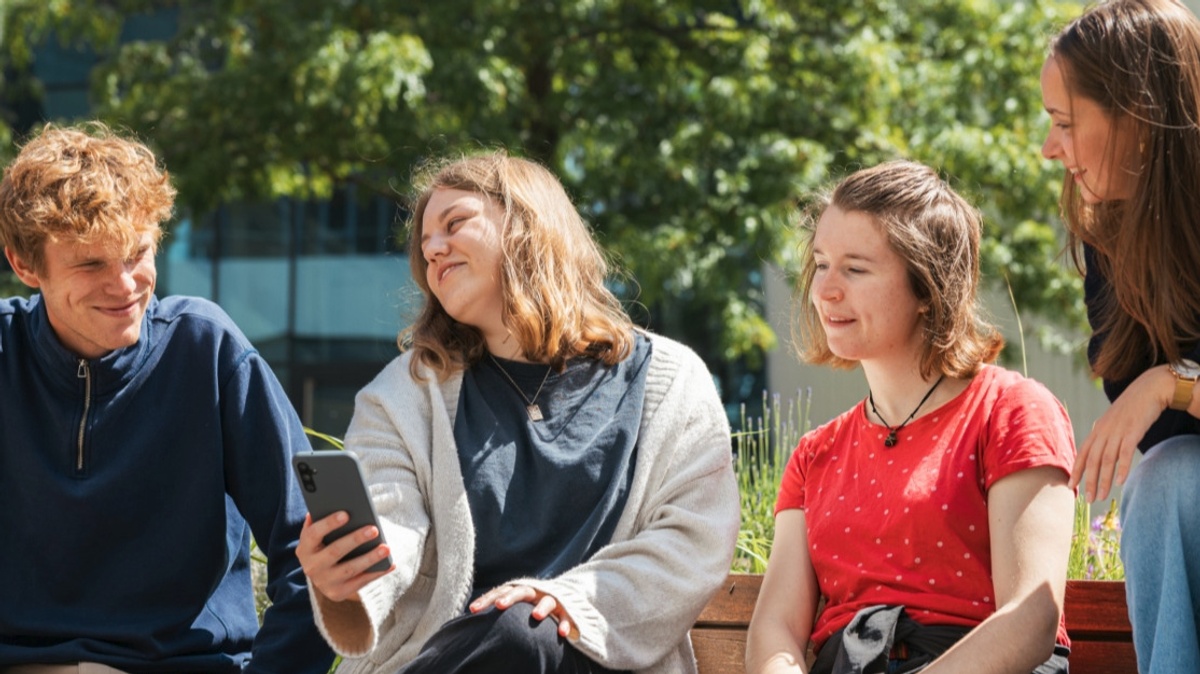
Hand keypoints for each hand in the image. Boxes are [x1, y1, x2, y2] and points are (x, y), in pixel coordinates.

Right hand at [296, 512, 392, 602]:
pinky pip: (360, 582)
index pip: (313, 534)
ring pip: (350, 569)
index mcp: (304, 548)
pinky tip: (390, 563)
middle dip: (355, 539)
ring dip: (370, 558)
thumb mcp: (319, 535)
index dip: (328, 524)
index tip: (346, 513)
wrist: (322, 576)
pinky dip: (376, 573)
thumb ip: (321, 520)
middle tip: (374, 529)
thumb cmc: (324, 545)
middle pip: (334, 551)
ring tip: (386, 548)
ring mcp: (324, 582)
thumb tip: (326, 501)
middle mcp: (311, 567)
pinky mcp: (338, 593)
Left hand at [469, 584, 577, 638]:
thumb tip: (469, 624)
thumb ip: (499, 611)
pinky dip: (565, 624)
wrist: (564, 598)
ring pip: (548, 602)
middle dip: (510, 598)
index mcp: (520, 591)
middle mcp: (535, 593)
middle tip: (499, 605)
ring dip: (542, 608)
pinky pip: (567, 616)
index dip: (487, 599)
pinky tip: (562, 633)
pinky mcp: (567, 610)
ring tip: (536, 617)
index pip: (501, 591)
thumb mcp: (516, 607)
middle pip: (522, 591)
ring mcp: (552, 600)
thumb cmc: (531, 607)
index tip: (473, 610)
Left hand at [1071, 366, 1171, 500]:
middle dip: (1088, 481)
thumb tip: (1099, 452)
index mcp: (1097, 430)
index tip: (1070, 486)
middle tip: (1088, 499)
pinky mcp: (1132, 431)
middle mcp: (1103, 431)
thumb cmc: (1131, 409)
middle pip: (1092, 460)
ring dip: (1103, 480)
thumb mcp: (1112, 422)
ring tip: (1101, 496)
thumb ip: (1105, 436)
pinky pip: (1125, 453)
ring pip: (1106, 460)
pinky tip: (1119, 482)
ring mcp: (1117, 431)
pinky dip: (1121, 468)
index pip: (1082, 454)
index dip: (1076, 471)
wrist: (1148, 390)